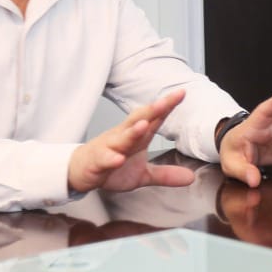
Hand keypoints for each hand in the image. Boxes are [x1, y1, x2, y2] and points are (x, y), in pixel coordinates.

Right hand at [68, 89, 196, 194]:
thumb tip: (190, 177)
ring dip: (133, 131)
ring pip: (122, 137)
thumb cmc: (112, 164)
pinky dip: (111, 158)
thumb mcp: (143, 174)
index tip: (181, 93)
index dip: (167, 106)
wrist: (81, 171)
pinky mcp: (97, 161)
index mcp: (137, 137)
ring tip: (144, 125)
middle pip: (138, 120)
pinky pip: (104, 158)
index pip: (154, 119)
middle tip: (165, 102)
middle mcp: (123, 136)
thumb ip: (165, 174)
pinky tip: (118, 158)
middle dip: (152, 111)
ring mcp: (109, 147)